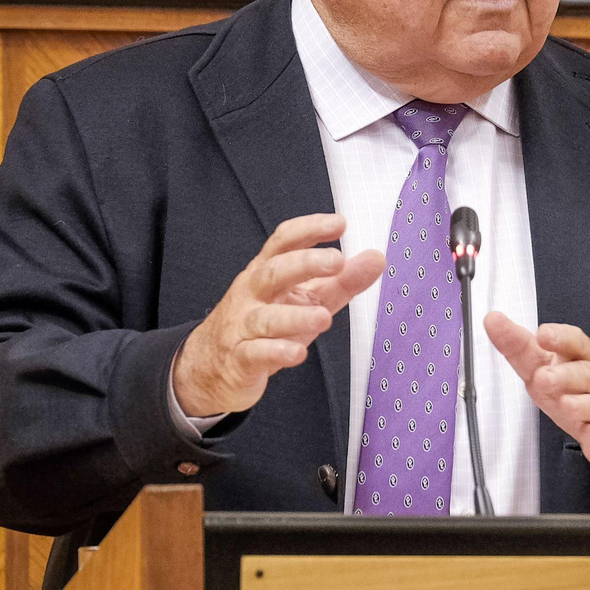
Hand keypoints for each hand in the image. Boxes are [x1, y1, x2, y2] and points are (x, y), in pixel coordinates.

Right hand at [172, 213, 382, 416]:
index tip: (340, 223)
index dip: (310, 229)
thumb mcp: (308, 298)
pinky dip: (276, 353)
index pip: (284, 242)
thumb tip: (377, 258)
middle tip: (337, 260)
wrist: (211, 366)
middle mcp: (252, 294)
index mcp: (267, 271)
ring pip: (265, 318)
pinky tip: (296, 353)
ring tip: (324, 317)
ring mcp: (242, 326)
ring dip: (295, 316)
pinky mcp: (240, 359)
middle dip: (304, 263)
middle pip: (273, 272)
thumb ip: (342, 279)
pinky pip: (256, 354)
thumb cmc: (267, 323)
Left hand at [484, 312, 589, 480]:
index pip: (577, 343)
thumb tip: (494, 321)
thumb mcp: (552, 371)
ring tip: (565, 404)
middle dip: (567, 375)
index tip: (543, 334)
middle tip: (543, 378)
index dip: (561, 338)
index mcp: (585, 360)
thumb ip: (524, 350)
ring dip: (583, 404)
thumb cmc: (587, 396)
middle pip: (589, 373)